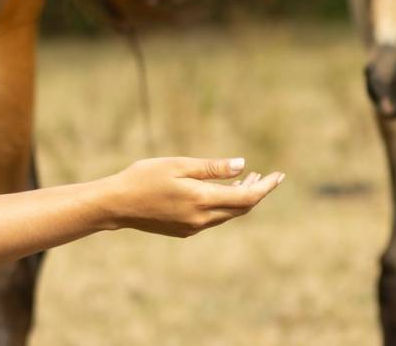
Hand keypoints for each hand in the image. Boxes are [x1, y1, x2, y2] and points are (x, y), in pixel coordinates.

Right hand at [99, 157, 283, 236]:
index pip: (246, 198)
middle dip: (257, 192)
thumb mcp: (180, 165)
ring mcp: (192, 227)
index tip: (280, 176)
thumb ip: (213, 168)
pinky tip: (224, 191)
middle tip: (267, 175)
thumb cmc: (144, 177)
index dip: (265, 187)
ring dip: (240, 198)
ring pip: (227, 214)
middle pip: (240, 209)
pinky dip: (225, 205)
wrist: (116, 204)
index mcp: (202, 201)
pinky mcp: (184, 230)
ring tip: (248, 179)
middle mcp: (201, 219)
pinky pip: (213, 218)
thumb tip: (243, 166)